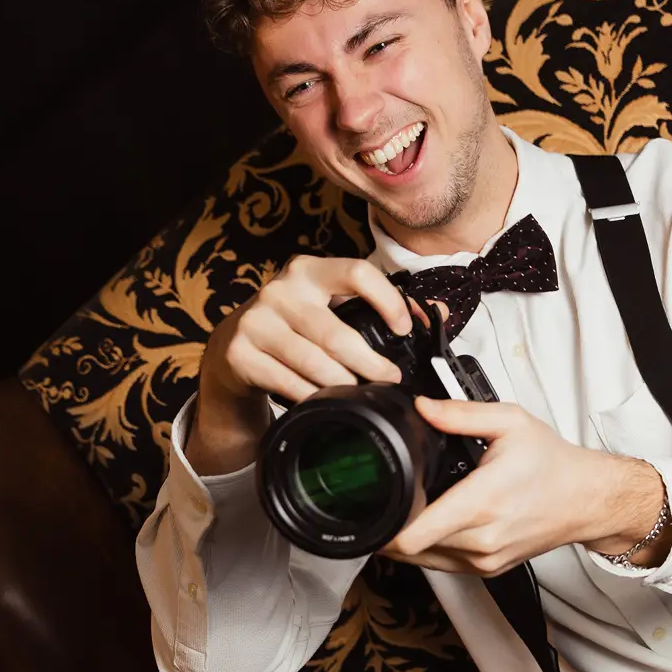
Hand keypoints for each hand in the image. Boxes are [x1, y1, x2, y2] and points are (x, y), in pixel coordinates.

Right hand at [188, 257, 414, 474]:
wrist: (232, 346)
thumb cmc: (293, 324)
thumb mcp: (332, 305)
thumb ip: (382, 306)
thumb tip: (438, 312)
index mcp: (309, 271)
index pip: (357, 272)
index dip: (388, 301)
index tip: (405, 329)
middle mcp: (280, 290)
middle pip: (337, 334)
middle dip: (370, 364)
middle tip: (390, 378)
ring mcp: (257, 321)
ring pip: (314, 363)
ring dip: (344, 384)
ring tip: (361, 393)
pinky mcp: (240, 353)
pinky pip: (289, 383)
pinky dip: (313, 396)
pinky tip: (326, 400)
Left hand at [379, 397, 665, 575]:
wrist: (589, 500)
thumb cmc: (555, 465)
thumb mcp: (510, 423)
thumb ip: (461, 414)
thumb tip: (423, 407)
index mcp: (480, 503)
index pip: (412, 535)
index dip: (383, 524)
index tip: (372, 505)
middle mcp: (480, 540)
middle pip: (408, 549)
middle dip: (392, 524)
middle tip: (390, 495)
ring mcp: (484, 560)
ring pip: (421, 560)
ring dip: (409, 538)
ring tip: (414, 506)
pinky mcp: (488, 570)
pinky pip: (442, 564)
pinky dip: (431, 546)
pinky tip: (437, 521)